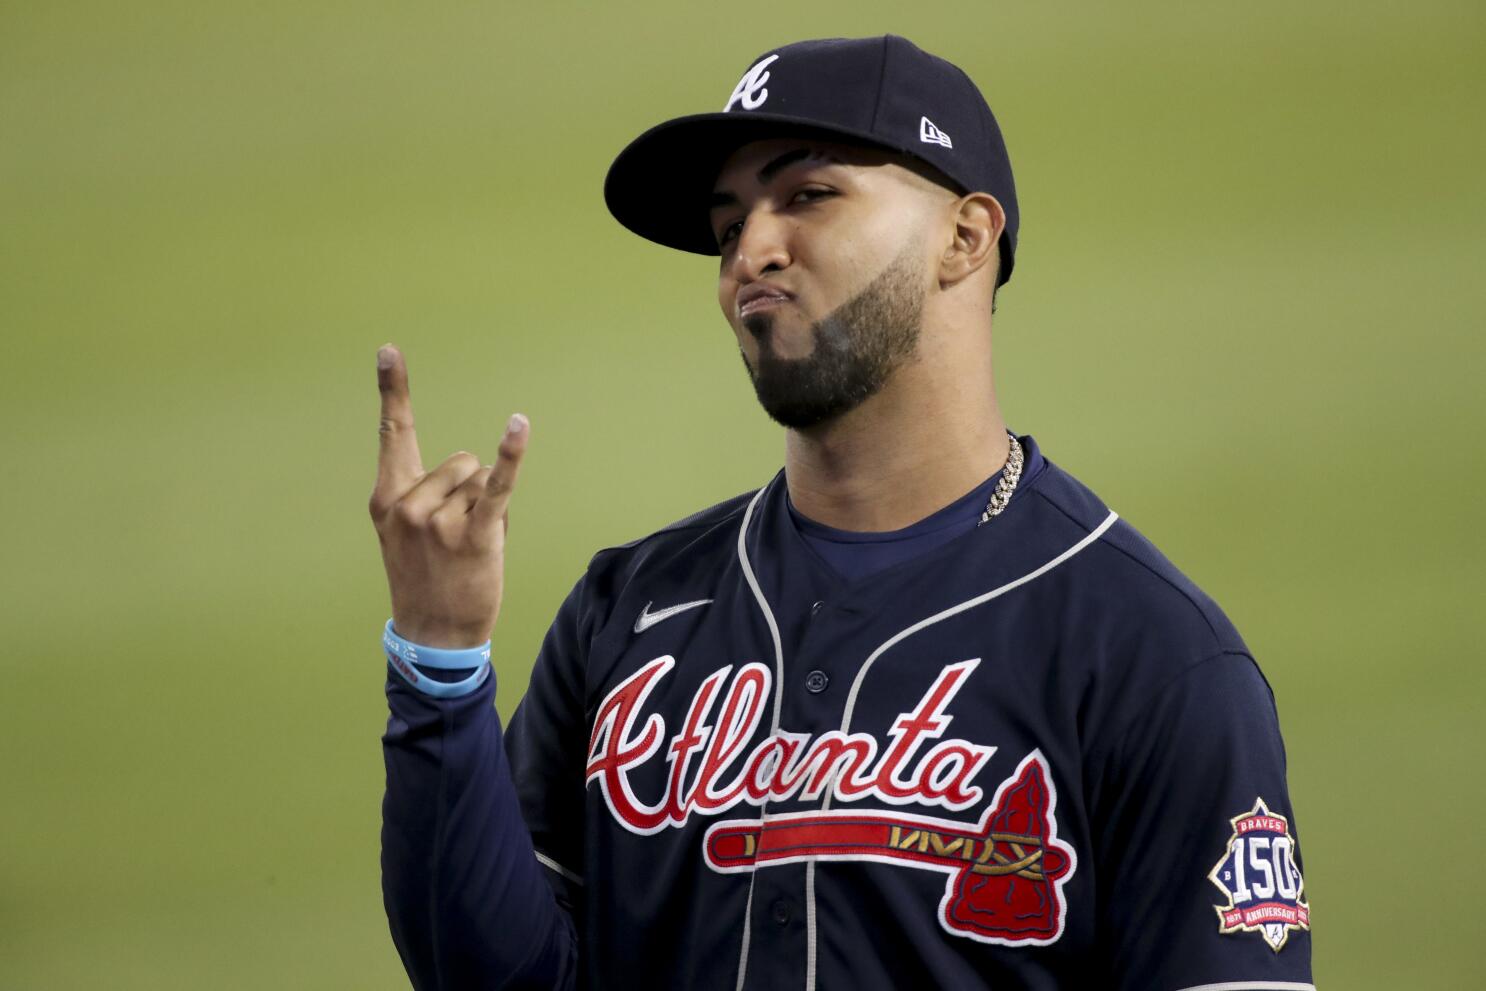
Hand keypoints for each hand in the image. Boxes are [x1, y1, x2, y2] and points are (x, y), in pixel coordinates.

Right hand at [368, 344, 528, 647]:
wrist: (433, 634)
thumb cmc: (427, 578)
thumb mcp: (407, 533)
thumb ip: (425, 493)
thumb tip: (476, 470)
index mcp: (387, 497)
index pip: (394, 433)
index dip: (394, 390)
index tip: (390, 350)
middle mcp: (409, 503)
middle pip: (462, 460)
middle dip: (470, 491)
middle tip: (456, 537)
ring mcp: (438, 519)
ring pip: (482, 479)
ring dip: (487, 508)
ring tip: (470, 546)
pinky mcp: (474, 534)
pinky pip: (497, 486)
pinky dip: (511, 456)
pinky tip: (518, 426)